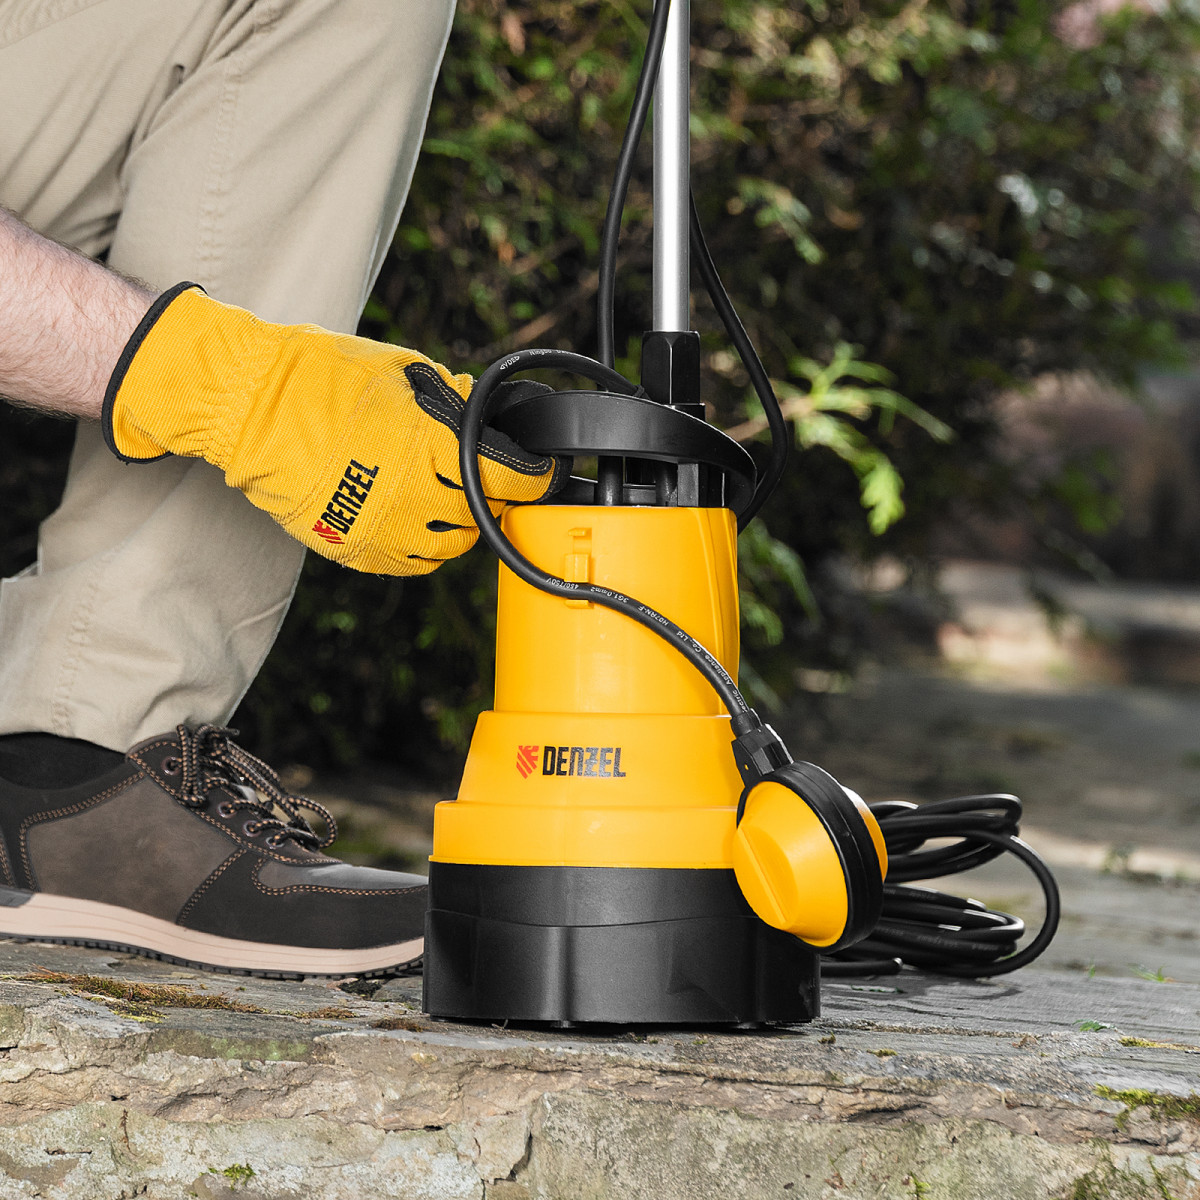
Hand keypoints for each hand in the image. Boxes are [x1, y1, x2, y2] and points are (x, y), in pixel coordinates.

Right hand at [102, 285, 563, 574]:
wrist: (252, 410)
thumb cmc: (322, 378)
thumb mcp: (400, 371)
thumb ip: (448, 399)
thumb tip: (480, 411)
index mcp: (432, 446)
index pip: (508, 478)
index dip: (532, 478)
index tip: (539, 474)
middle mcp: (415, 495)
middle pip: (482, 514)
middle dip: (493, 498)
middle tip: (489, 480)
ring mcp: (384, 529)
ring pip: (450, 547)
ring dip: (460, 526)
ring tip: (449, 501)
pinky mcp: (356, 550)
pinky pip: (412, 564)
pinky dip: (424, 547)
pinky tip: (418, 522)